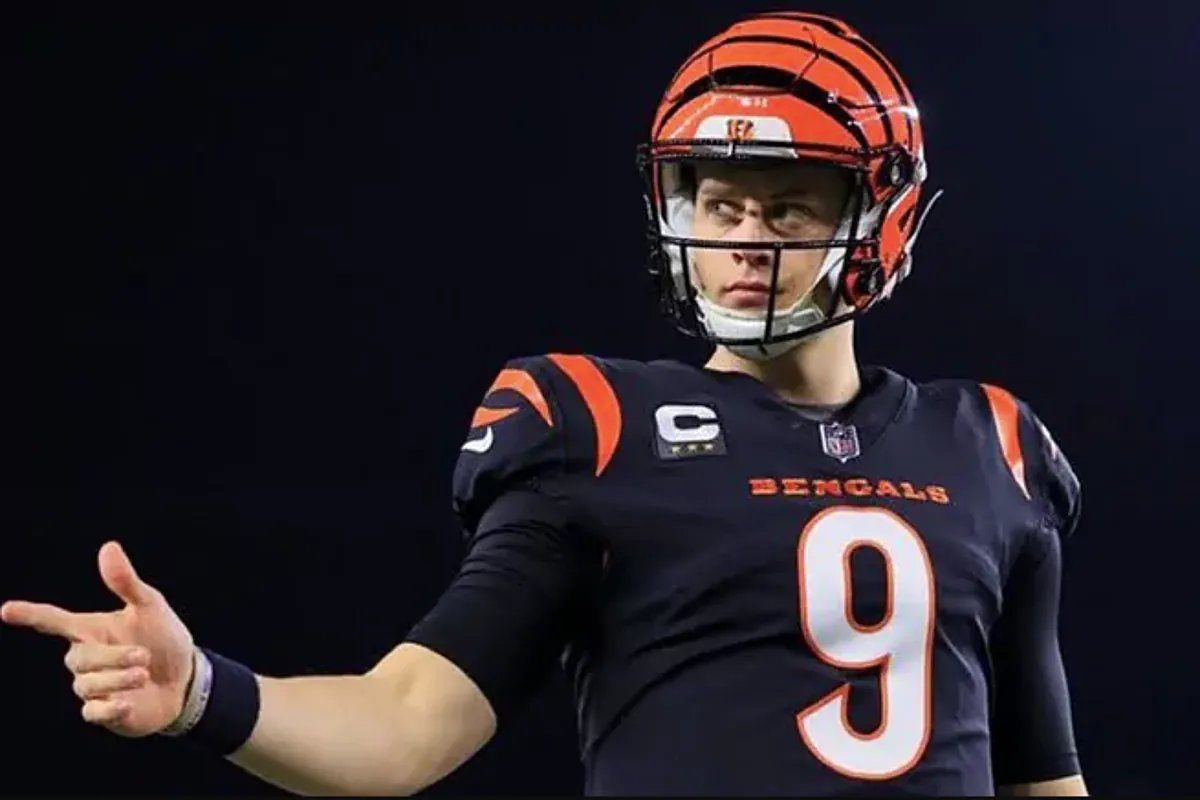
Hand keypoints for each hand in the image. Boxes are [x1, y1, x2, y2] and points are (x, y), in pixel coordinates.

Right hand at [2, 541, 195, 737]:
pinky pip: (91, 712)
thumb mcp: (151, 607)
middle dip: (112, 657)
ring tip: (144, 674)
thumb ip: (126, 582)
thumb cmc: (164, 639)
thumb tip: (109, 546)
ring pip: (86, 685)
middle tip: (143, 656)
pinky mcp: (103, 712)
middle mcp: (86, 658)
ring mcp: (92, 687)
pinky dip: (110, 708)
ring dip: (117, 679)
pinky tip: (129, 703)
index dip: (31, 614)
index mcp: (92, 629)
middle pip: (78, 658)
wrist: (187, 679)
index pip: (54, 620)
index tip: (6, 609)